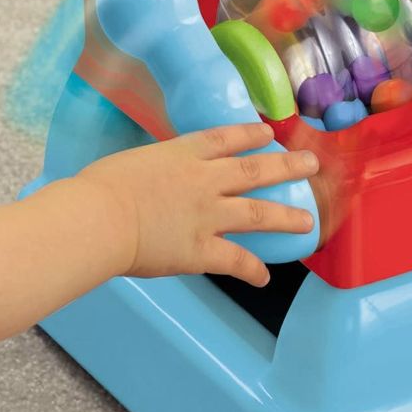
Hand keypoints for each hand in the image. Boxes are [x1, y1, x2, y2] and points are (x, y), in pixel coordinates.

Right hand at [79, 123, 318, 286]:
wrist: (100, 218)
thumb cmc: (101, 186)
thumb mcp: (131, 161)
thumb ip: (152, 168)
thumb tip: (151, 176)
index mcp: (183, 154)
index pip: (225, 139)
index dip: (250, 135)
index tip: (269, 133)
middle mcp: (204, 180)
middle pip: (254, 170)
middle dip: (287, 167)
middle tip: (312, 164)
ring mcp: (207, 215)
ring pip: (257, 213)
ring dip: (286, 218)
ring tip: (308, 221)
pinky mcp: (201, 249)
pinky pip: (235, 261)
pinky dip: (252, 270)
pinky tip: (265, 278)